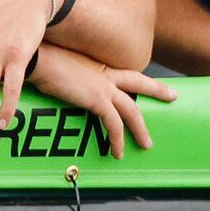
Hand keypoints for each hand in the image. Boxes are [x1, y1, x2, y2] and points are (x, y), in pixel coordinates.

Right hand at [27, 46, 177, 157]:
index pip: (124, 73)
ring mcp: (103, 87)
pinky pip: (113, 124)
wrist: (37, 59)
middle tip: (173, 96)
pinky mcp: (96, 100)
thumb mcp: (58, 65)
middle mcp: (104, 74)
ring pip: (132, 110)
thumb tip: (57, 82)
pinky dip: (117, 139)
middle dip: (157, 90)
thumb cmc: (41, 60)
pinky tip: (116, 152)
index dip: (138, 78)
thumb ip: (66, 75)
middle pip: (139, 83)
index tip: (151, 82)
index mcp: (97, 66)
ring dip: (140, 129)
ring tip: (145, 144)